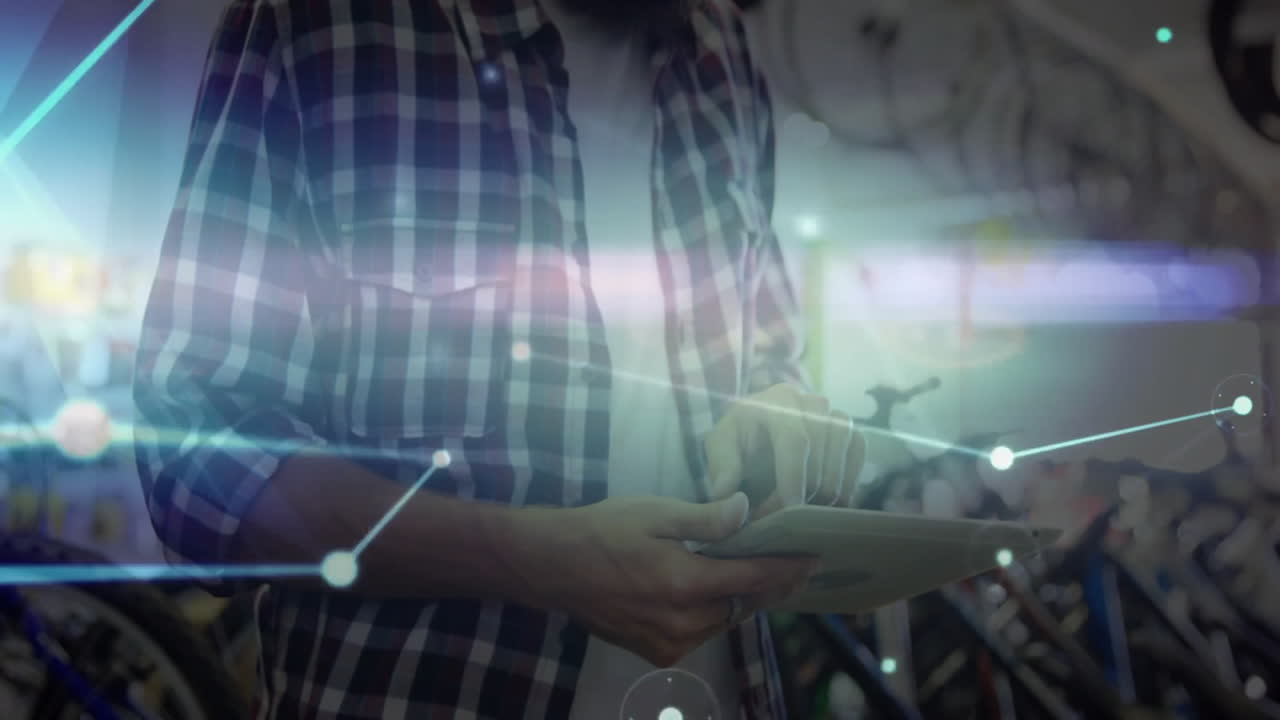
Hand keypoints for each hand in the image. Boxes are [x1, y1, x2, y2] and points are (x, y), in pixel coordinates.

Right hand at [513, 493, 818, 667]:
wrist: (552, 567)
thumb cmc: (603, 531)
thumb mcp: (656, 513)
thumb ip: (707, 519)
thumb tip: (748, 510)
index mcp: (686, 584)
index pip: (754, 578)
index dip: (788, 568)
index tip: (814, 557)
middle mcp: (684, 623)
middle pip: (743, 604)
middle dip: (767, 583)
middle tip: (787, 561)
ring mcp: (670, 644)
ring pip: (723, 622)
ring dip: (737, 599)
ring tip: (747, 572)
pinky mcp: (656, 653)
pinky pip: (699, 634)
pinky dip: (710, 614)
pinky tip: (707, 592)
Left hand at [705, 384, 865, 516]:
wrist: (760, 431)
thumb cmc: (740, 439)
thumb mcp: (721, 447)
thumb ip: (722, 468)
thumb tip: (726, 495)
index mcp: (777, 400)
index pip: (795, 440)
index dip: (795, 478)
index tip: (788, 510)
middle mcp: (812, 402)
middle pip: (821, 454)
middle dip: (805, 492)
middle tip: (783, 520)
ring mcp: (835, 415)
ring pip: (843, 457)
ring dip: (827, 492)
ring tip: (803, 513)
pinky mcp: (851, 432)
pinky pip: (857, 457)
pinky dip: (846, 484)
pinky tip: (827, 505)